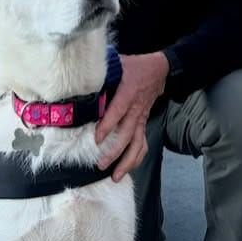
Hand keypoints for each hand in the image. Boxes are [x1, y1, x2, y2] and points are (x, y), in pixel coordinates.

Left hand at [95, 52, 168, 180]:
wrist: (159, 69)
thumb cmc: (135, 66)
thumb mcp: (119, 63)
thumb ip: (103, 71)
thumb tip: (82, 77)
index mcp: (128, 92)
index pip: (118, 111)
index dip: (108, 125)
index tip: (98, 139)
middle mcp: (136, 108)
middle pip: (127, 134)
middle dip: (115, 152)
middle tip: (101, 165)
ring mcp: (141, 118)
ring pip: (137, 144)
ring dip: (128, 161)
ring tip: (115, 176)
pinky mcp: (143, 123)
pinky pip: (143, 143)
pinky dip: (137, 157)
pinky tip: (128, 168)